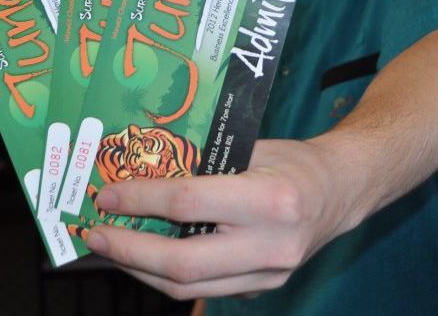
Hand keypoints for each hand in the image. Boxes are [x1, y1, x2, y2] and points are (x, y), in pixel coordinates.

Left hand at [83, 138, 352, 299]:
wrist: (342, 191)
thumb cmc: (293, 161)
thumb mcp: (250, 147)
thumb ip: (201, 163)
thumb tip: (140, 170)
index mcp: (270, 200)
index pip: (189, 204)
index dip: (140, 201)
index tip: (106, 196)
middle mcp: (271, 245)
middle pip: (183, 263)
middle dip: (129, 251)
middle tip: (95, 236)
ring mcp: (269, 275)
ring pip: (189, 287)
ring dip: (141, 270)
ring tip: (112, 249)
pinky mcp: (264, 289)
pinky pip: (206, 290)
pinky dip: (169, 277)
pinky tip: (147, 259)